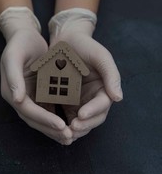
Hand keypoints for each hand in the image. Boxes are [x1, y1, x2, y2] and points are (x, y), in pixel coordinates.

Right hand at [0, 7, 73, 144]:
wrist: (25, 36)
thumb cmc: (19, 43)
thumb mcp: (14, 56)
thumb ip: (14, 77)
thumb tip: (17, 99)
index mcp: (10, 91)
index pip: (27, 110)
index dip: (43, 119)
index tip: (60, 125)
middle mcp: (18, 98)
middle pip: (34, 119)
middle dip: (50, 129)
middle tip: (69, 137)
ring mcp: (27, 98)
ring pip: (40, 119)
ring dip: (54, 129)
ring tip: (71, 137)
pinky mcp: (37, 95)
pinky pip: (47, 111)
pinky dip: (56, 120)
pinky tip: (69, 125)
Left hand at [49, 8, 122, 141]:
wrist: (65, 40)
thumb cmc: (85, 45)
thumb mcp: (100, 55)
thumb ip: (111, 75)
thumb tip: (118, 98)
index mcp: (105, 88)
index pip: (102, 104)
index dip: (93, 111)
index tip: (81, 115)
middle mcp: (94, 97)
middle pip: (93, 118)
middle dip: (84, 125)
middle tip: (72, 128)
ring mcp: (80, 101)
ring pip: (81, 121)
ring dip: (74, 129)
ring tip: (64, 133)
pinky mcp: (66, 102)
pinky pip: (67, 117)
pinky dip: (64, 125)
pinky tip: (56, 129)